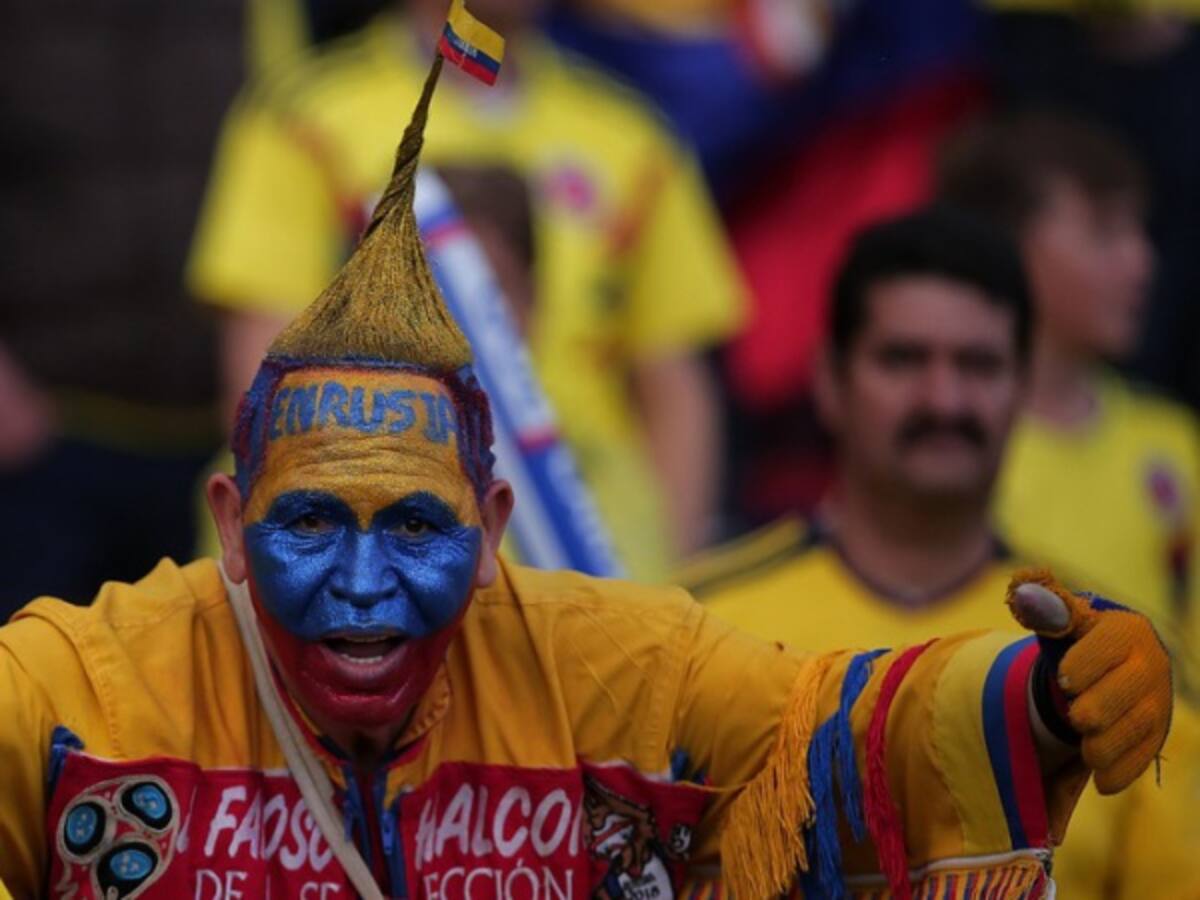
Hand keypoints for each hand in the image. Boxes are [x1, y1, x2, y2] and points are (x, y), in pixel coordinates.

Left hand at [1007, 570, 1172, 793]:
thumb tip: (1020, 590)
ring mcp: (1157, 702)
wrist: (1107, 667)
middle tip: (1074, 715)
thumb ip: (1044, 609)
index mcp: (1126, 630)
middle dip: (1094, 710)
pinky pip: (1143, 758)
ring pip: (1135, 729)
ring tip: (1083, 743)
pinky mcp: (1156, 734)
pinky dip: (1120, 773)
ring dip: (1103, 745)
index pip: (1110, 645)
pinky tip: (1100, 780)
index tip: (1064, 678)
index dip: (1084, 665)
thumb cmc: (1076, 640)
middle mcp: (1150, 664)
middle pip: (1125, 694)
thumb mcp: (1061, 621)